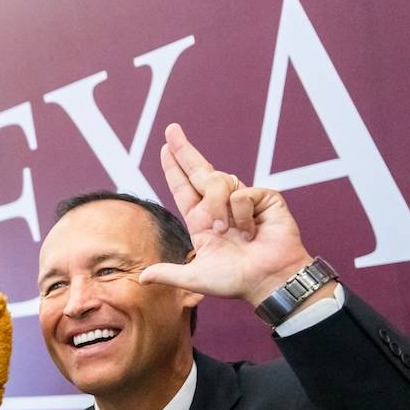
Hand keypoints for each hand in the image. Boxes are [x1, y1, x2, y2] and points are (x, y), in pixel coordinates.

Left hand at [138, 123, 313, 303]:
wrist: (269, 281)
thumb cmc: (236, 281)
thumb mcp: (195, 277)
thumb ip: (169, 274)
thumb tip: (141, 278)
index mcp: (202, 221)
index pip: (183, 188)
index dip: (174, 169)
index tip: (164, 148)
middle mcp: (220, 206)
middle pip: (199, 171)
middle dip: (184, 149)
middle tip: (171, 129)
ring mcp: (243, 200)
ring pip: (218, 182)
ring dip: (217, 207)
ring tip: (226, 231)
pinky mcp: (264, 197)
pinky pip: (241, 194)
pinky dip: (242, 215)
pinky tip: (251, 232)